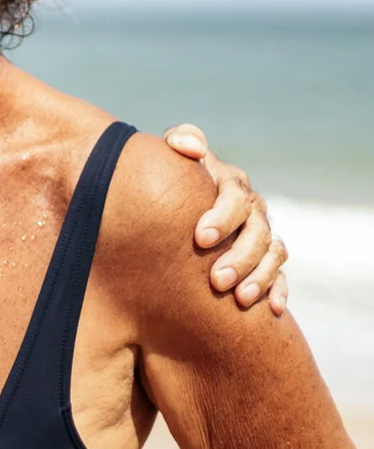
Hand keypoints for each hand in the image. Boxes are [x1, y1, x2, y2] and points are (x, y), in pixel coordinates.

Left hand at [164, 123, 288, 315]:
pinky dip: (278, 289)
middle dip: (239, 256)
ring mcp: (261, 233)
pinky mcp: (265, 258)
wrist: (170, 201)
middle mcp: (251, 207)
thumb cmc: (168, 176)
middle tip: (217, 279)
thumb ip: (180, 140)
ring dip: (259, 276)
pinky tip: (272, 309)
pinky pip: (280, 274)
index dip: (222, 217)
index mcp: (230, 183)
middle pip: (258, 231)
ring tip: (239, 297)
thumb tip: (192, 149)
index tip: (200, 238)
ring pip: (273, 253)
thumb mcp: (170, 153)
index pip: (234, 197)